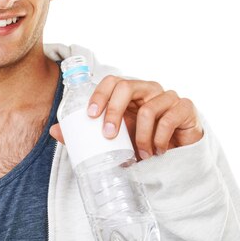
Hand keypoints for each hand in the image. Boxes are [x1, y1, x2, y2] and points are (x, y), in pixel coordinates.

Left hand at [49, 76, 203, 159]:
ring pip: (149, 109)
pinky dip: (159, 139)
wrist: (178, 159)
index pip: (112, 81)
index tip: (90, 117)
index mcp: (130, 93)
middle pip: (126, 86)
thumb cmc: (143, 144)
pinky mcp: (185, 108)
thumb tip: (54, 130)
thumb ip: (87, 135)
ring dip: (141, 136)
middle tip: (109, 136)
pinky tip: (157, 152)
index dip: (99, 95)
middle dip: (114, 111)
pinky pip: (168, 119)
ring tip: (141, 154)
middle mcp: (148, 90)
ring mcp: (168, 97)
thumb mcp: (115, 141)